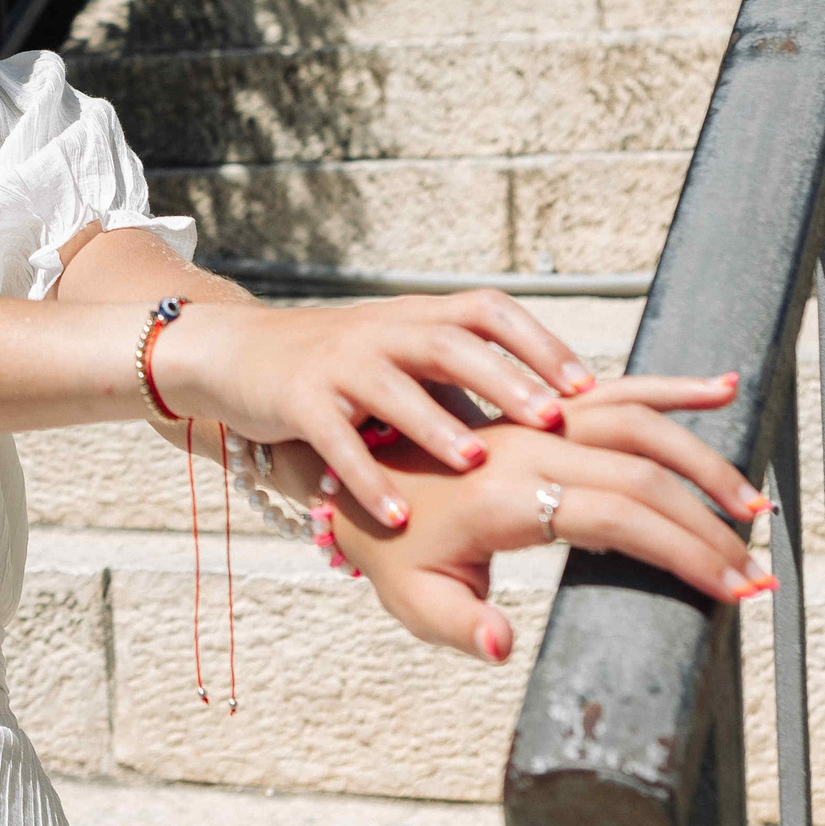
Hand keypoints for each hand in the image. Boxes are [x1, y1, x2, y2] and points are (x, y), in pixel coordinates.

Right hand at [149, 289, 741, 526]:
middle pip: (451, 342)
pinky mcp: (297, 400)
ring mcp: (338, 364)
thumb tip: (564, 425)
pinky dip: (364, 474)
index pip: (489, 312)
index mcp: (419, 320)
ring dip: (436, 423)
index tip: (587, 386)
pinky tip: (394, 512)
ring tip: (477, 462)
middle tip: (553, 419)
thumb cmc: (342, 368)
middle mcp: (384, 333)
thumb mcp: (407, 360)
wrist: (237, 353)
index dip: (539, 343)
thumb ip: (467, 385)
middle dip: (504, 379)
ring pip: (392, 386)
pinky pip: (334, 437)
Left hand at [275, 379, 777, 662]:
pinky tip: (722, 387)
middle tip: (759, 571)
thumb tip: (501, 645)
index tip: (735, 589)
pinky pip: (616, 390)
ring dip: (703, 462)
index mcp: (508, 495)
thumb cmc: (389, 543)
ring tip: (755, 506)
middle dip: (708, 524)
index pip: (617, 517)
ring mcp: (542, 422)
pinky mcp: (545, 410)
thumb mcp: (412, 598)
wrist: (352, 470)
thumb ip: (459, 625)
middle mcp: (532, 446)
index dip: (682, 552)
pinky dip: (670, 388)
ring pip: (639, 424)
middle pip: (643, 474)